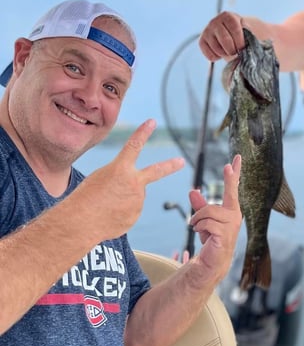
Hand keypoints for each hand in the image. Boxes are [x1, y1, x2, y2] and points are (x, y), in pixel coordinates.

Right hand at [69, 119, 184, 240]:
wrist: (80, 223)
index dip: (143, 132)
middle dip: (170, 165)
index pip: (134, 145)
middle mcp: (134, 183)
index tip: (152, 122)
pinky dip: (119, 213)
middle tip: (181, 161)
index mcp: (120, 168)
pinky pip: (129, 211)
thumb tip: (138, 193)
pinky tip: (108, 215)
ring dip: (122, 199)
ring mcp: (137, 201)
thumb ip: (122, 179)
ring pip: (134, 196)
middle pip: (157, 171)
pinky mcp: (135, 216)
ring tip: (105, 205)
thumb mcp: (100, 178)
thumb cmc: (85, 197)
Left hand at [188, 155, 241, 281]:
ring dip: (198, 219)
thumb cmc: (211, 239)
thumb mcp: (203, 219)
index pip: (234, 188)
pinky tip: (201, 234)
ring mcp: (232, 225)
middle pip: (229, 193)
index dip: (235, 173)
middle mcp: (235, 215)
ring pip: (210, 210)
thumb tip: (192, 190)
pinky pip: (207, 223)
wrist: (212, 261)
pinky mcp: (225, 235)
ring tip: (197, 227)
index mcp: (231, 210)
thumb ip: (199, 205)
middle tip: (229, 165)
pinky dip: (199, 227)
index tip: (237, 158)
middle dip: (230, 178)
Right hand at [199, 11, 244, 60]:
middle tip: (236, 52)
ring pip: (217, 49)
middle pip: (225, 40)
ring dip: (225, 54)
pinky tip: (221, 52)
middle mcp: (214, 22)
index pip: (235, 29)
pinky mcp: (201, 42)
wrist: (228, 34)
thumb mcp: (245, 29)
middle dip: (233, 50)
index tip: (242, 48)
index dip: (240, 41)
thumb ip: (248, 30)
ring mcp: (206, 31)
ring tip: (229, 51)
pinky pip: (210, 55)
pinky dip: (217, 58)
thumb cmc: (239, 33)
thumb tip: (246, 32)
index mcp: (227, 16)